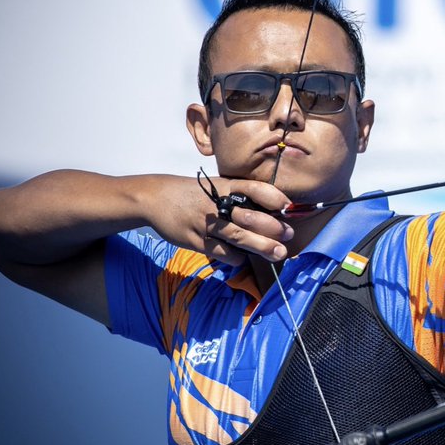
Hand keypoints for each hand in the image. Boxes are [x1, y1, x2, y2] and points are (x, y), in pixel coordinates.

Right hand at [150, 176, 294, 264]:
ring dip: (262, 247)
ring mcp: (206, 223)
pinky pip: (222, 252)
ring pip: (239, 237)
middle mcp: (218, 204)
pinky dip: (236, 257)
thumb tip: (271, 213)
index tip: (288, 206)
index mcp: (225, 186)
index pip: (254, 188)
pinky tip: (243, 258)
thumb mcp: (216, 186)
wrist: (155, 198)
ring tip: (278, 253)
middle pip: (250, 217)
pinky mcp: (196, 240)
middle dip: (273, 228)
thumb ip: (239, 197)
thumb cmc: (193, 193)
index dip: (273, 197)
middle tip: (289, 235)